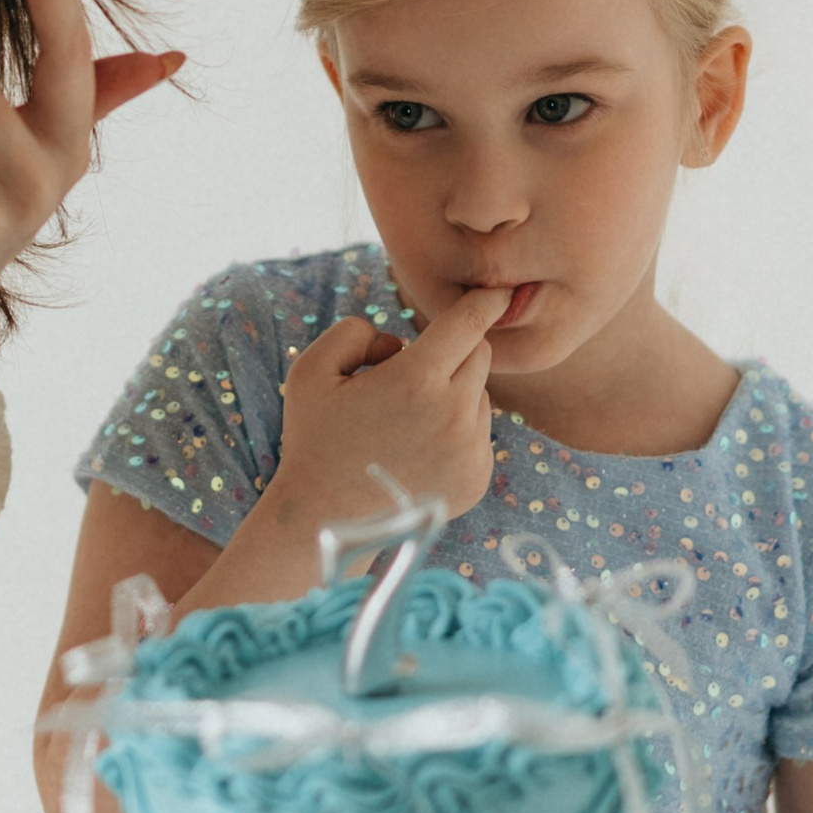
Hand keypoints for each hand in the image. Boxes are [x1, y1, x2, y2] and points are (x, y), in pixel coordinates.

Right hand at [259, 286, 508, 548]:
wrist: (324, 521)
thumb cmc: (314, 440)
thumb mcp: (311, 371)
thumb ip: (355, 332)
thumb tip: (398, 342)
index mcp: (416, 379)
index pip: (468, 323)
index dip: (485, 301)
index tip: (500, 291)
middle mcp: (454, 413)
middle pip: (480, 355)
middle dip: (455, 351)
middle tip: (410, 374)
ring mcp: (470, 450)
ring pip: (480, 395)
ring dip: (454, 393)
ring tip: (404, 423)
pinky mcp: (477, 479)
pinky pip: (480, 434)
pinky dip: (457, 431)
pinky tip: (418, 451)